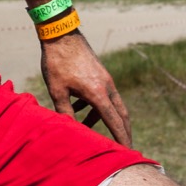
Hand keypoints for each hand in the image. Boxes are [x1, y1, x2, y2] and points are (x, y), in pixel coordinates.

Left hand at [39, 30, 132, 146]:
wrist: (61, 33)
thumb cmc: (57, 62)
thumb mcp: (57, 90)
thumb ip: (65, 112)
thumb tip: (71, 130)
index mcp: (98, 94)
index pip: (115, 122)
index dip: (122, 139)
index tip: (128, 152)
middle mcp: (107, 87)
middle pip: (121, 114)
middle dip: (123, 132)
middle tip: (124, 147)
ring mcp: (105, 78)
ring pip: (111, 104)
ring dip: (103, 118)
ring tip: (88, 129)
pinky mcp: (99, 73)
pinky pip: (102, 94)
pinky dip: (94, 105)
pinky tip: (77, 107)